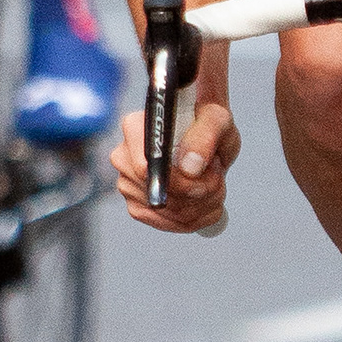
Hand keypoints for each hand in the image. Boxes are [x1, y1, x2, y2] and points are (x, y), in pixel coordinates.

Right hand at [111, 96, 240, 228]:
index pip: (146, 167)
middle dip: (198, 195)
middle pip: (158, 193)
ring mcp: (127, 183)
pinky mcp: (137, 205)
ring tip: (214, 186)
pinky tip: (204, 200)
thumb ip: (205, 136)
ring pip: (167, 213)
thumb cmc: (209, 122)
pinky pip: (167, 223)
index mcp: (135, 127)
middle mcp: (123, 156)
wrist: (208, 138)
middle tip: (218, 180)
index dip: (181, 182)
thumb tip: (189, 169)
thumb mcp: (217, 118)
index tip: (209, 180)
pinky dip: (194, 218)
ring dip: (201, 206)